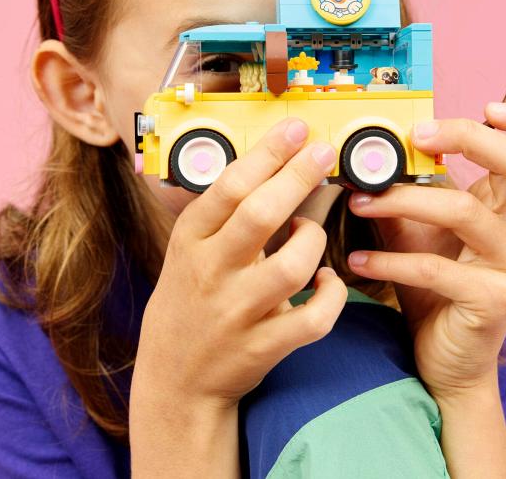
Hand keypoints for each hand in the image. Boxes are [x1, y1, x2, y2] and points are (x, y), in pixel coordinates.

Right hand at [132, 117, 347, 409]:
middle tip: (324, 151)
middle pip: (260, 216)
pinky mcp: (263, 347)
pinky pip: (313, 319)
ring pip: (291, 267)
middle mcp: (211, 273)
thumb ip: (224, 214)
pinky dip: (330, 296)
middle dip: (297, 177)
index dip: (266, 154)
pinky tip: (327, 282)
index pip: (229, 186)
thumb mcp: (189, 250)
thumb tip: (275, 161)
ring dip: (313, 240)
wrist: (175, 378)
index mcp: (190, 241)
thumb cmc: (190, 300)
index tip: (294, 128)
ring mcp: (237, 313)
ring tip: (309, 232)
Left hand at [345, 103, 505, 397]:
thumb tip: (362, 157)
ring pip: (465, 211)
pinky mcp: (492, 301)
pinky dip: (391, 262)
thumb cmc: (433, 291)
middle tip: (416, 135)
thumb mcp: (417, 232)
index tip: (484, 108)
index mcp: (505, 207)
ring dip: (404, 200)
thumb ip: (404, 194)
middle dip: (467, 138)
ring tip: (358, 203)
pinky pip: (438, 269)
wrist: (446, 362)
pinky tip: (358, 263)